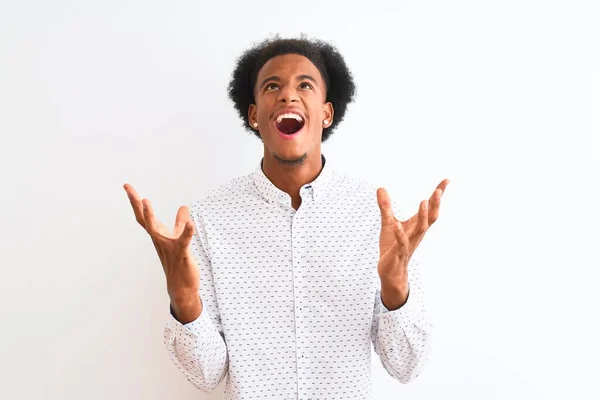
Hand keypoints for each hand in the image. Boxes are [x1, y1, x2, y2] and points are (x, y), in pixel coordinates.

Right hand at [123, 183, 199, 302]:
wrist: (181, 286)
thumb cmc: (179, 262)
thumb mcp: (179, 237)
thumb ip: (180, 223)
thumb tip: (183, 207)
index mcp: (158, 235)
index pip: (144, 216)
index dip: (136, 201)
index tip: (127, 186)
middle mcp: (159, 240)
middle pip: (144, 220)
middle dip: (136, 204)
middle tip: (128, 189)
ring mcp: (169, 247)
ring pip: (156, 231)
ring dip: (150, 216)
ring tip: (145, 201)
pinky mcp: (181, 254)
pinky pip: (183, 241)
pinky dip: (187, 232)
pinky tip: (191, 224)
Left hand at [376, 179, 449, 307]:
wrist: (391, 271)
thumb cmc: (392, 247)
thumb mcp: (388, 223)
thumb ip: (386, 206)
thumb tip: (380, 188)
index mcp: (416, 226)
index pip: (430, 208)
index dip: (438, 195)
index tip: (446, 181)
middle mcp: (417, 233)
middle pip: (430, 217)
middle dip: (435, 204)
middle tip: (439, 190)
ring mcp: (409, 243)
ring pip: (420, 229)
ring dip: (422, 216)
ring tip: (424, 201)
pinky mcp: (398, 252)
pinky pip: (401, 243)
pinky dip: (400, 234)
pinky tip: (397, 225)